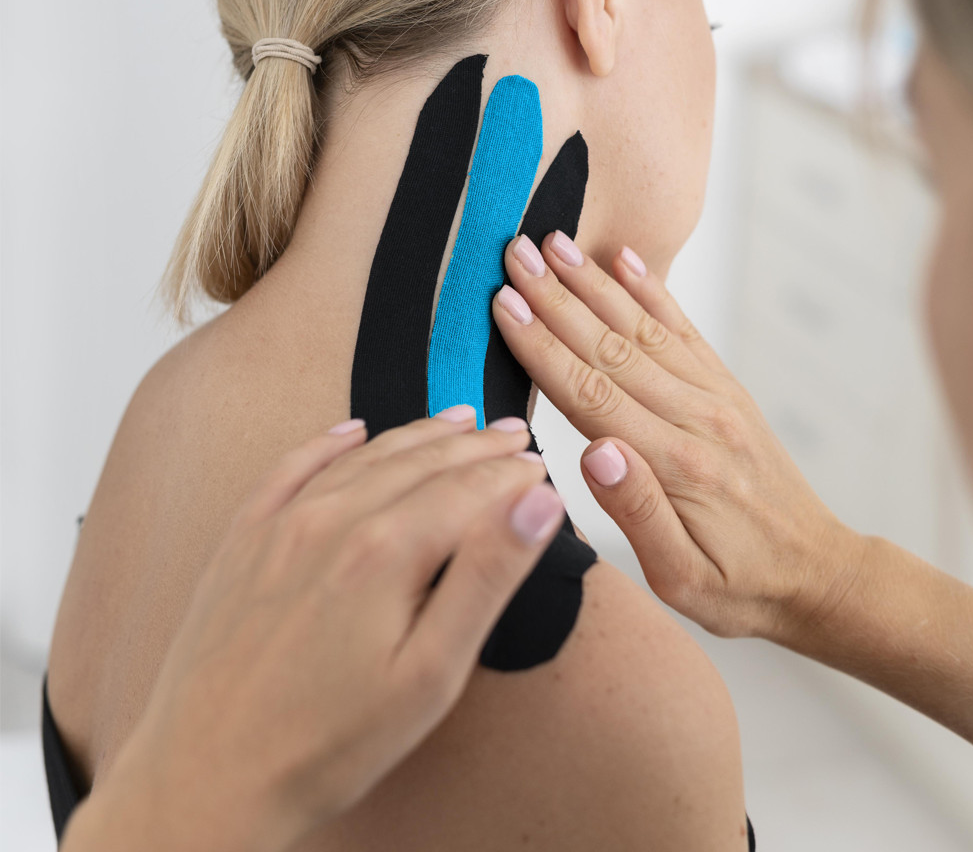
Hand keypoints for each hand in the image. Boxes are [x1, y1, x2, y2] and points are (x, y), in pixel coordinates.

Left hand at [70, 409, 561, 851]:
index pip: (470, 488)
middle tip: (511, 433)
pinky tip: (351, 430)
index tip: (539, 467)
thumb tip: (537, 504)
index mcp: (385, 551)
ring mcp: (282, 524)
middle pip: (422, 461)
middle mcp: (332, 520)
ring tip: (456, 422)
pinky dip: (330, 442)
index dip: (512, 474)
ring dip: (418, 435)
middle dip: (476, 445)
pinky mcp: (245, 538)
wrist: (204, 779)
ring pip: (366, 456)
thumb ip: (488, 577)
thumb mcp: (431, 674)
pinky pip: (293, 467)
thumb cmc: (323, 743)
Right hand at [490, 230, 866, 642]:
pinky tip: (626, 260)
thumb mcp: (683, 580)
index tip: (505, 305)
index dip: (543, 347)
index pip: (591, 395)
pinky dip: (653, 292)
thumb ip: (637, 514)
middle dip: (557, 298)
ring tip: (555, 243)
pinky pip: (684, 331)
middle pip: (610, 347)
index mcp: (674, 465)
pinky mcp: (725, 390)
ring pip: (642, 329)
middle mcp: (695, 418)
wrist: (816, 573)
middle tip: (514, 254)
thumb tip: (593, 453)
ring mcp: (714, 397)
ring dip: (594, 283)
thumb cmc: (742, 586)